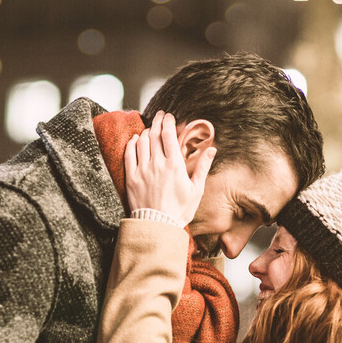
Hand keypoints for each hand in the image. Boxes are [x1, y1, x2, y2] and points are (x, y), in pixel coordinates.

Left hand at [125, 111, 214, 226]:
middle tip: (159, 116)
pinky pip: (129, 154)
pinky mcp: (131, 178)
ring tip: (150, 129)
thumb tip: (212, 150)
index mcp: (174, 166)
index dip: (168, 122)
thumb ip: (203, 167)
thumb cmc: (180, 211)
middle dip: (157, 121)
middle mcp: (157, 164)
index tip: (169, 116)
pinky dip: (132, 143)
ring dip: (146, 131)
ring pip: (141, 142)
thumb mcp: (197, 190)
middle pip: (154, 134)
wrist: (158, 227)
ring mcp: (142, 170)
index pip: (168, 135)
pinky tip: (135, 139)